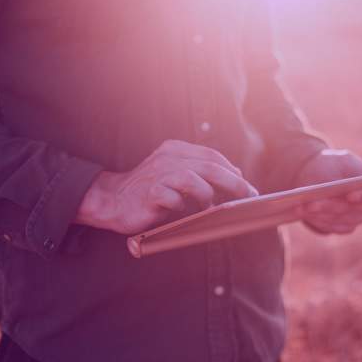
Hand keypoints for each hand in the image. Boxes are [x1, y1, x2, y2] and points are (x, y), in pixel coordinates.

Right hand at [76, 140, 257, 233]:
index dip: (233, 171)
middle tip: (246, 196)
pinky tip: (182, 211)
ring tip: (210, 207)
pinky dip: (182, 206)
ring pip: (192, 178)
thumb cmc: (149, 190)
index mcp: (175, 149)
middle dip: (233, 182)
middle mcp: (167, 158)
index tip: (248, 187)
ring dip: (207, 194)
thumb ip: (200, 172)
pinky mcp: (148, 193)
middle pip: (208, 165)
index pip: (212, 155)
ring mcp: (157, 174)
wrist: (113, 200)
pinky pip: (171, 198)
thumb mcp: (174, 174)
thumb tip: (236, 177)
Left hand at [294, 149, 361, 234]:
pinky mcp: (342, 226)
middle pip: (354, 211)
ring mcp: (357, 218)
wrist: (316, 175)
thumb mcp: (334, 161)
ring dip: (320, 214)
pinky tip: (303, 213)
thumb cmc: (329, 164)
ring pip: (339, 220)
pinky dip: (318, 220)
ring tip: (301, 207)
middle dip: (331, 207)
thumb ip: (336, 173)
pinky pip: (332, 227)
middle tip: (312, 203)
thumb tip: (330, 192)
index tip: (349, 195)